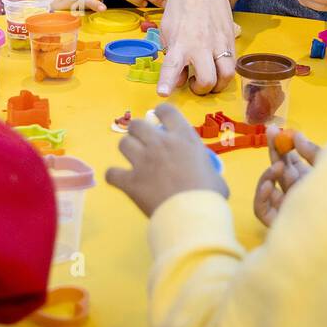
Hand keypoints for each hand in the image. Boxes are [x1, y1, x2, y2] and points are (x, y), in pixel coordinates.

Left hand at [106, 103, 228, 216]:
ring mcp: (143, 161)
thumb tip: (207, 175)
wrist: (192, 215)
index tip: (160, 119)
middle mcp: (160, 143)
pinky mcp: (130, 181)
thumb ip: (205, 167)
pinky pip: (112, 173)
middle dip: (138, 131)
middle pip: (137, 124)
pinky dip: (115, 176)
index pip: (166, 110)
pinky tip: (122, 180)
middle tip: (144, 142)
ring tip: (134, 160)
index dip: (161, 112)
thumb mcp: (214, 173)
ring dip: (128, 149)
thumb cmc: (209, 195)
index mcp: (183, 137)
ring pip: (123, 143)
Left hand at [158, 0, 238, 95]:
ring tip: (210, 80)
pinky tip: (217, 64)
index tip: (163, 92)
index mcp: (179, 43)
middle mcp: (199, 46)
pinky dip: (225, 70)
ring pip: (226, 76)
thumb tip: (179, 79)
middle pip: (207, 80)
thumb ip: (171, 56)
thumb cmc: (180, 7)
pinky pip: (232, 63)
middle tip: (194, 85)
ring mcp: (218, 43)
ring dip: (218, 84)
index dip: (167, 82)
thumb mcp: (167, 31)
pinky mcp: (230, 39)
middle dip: (201, 90)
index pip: (171, 67)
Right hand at [253, 127, 320, 226]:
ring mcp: (289, 208)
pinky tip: (269, 185)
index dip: (283, 146)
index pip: (291, 162)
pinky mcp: (280, 223)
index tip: (276, 130)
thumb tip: (295, 135)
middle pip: (279, 171)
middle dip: (274, 151)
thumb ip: (310, 151)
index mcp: (311, 181)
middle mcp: (299, 193)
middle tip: (270, 133)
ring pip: (268, 188)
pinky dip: (261, 196)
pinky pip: (262, 210)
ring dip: (268, 174)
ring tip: (279, 166)